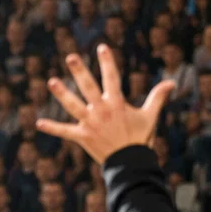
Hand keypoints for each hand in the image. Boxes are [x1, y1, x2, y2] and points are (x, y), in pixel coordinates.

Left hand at [38, 45, 176, 163]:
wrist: (131, 164)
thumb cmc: (140, 139)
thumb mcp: (150, 116)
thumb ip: (158, 97)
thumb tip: (172, 82)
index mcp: (117, 103)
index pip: (112, 77)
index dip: (107, 62)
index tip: (101, 47)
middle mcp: (102, 111)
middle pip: (89, 87)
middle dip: (80, 71)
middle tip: (71, 57)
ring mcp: (91, 123)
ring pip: (73, 106)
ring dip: (62, 94)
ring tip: (51, 81)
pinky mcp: (83, 137)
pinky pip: (65, 132)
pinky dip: (52, 128)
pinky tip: (38, 123)